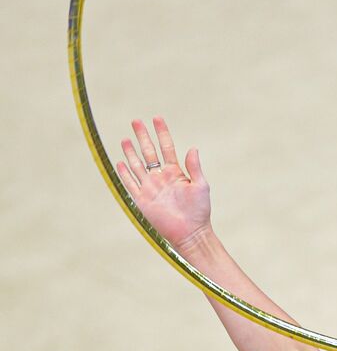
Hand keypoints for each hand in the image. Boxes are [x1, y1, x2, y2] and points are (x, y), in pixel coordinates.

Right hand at [115, 116, 211, 248]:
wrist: (190, 232)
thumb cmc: (199, 210)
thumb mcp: (201, 186)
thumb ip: (195, 167)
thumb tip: (193, 148)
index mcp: (176, 172)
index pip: (166, 147)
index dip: (161, 133)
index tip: (157, 118)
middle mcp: (161, 177)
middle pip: (149, 152)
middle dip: (143, 136)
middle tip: (136, 121)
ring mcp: (150, 187)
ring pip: (137, 165)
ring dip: (131, 152)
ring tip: (125, 138)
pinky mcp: (142, 199)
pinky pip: (130, 184)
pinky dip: (125, 173)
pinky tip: (120, 162)